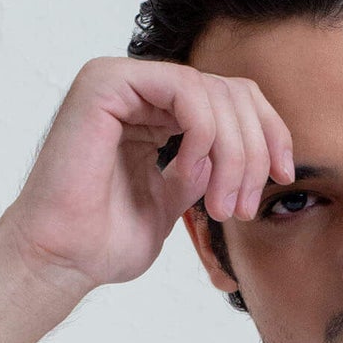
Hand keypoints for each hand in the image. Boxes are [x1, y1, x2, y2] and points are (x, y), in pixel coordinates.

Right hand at [0, 55, 295, 292]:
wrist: (59, 261)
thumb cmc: (101, 242)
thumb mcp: (171, 202)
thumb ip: (200, 171)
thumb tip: (238, 155)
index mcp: (150, 111)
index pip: (231, 98)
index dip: (268, 133)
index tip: (283, 177)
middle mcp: (136, 89)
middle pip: (230, 91)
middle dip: (253, 151)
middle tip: (243, 208)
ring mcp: (120, 81)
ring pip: (213, 91)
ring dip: (232, 153)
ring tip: (221, 206)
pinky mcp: (105, 83)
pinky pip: (184, 89)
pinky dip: (205, 133)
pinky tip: (195, 173)